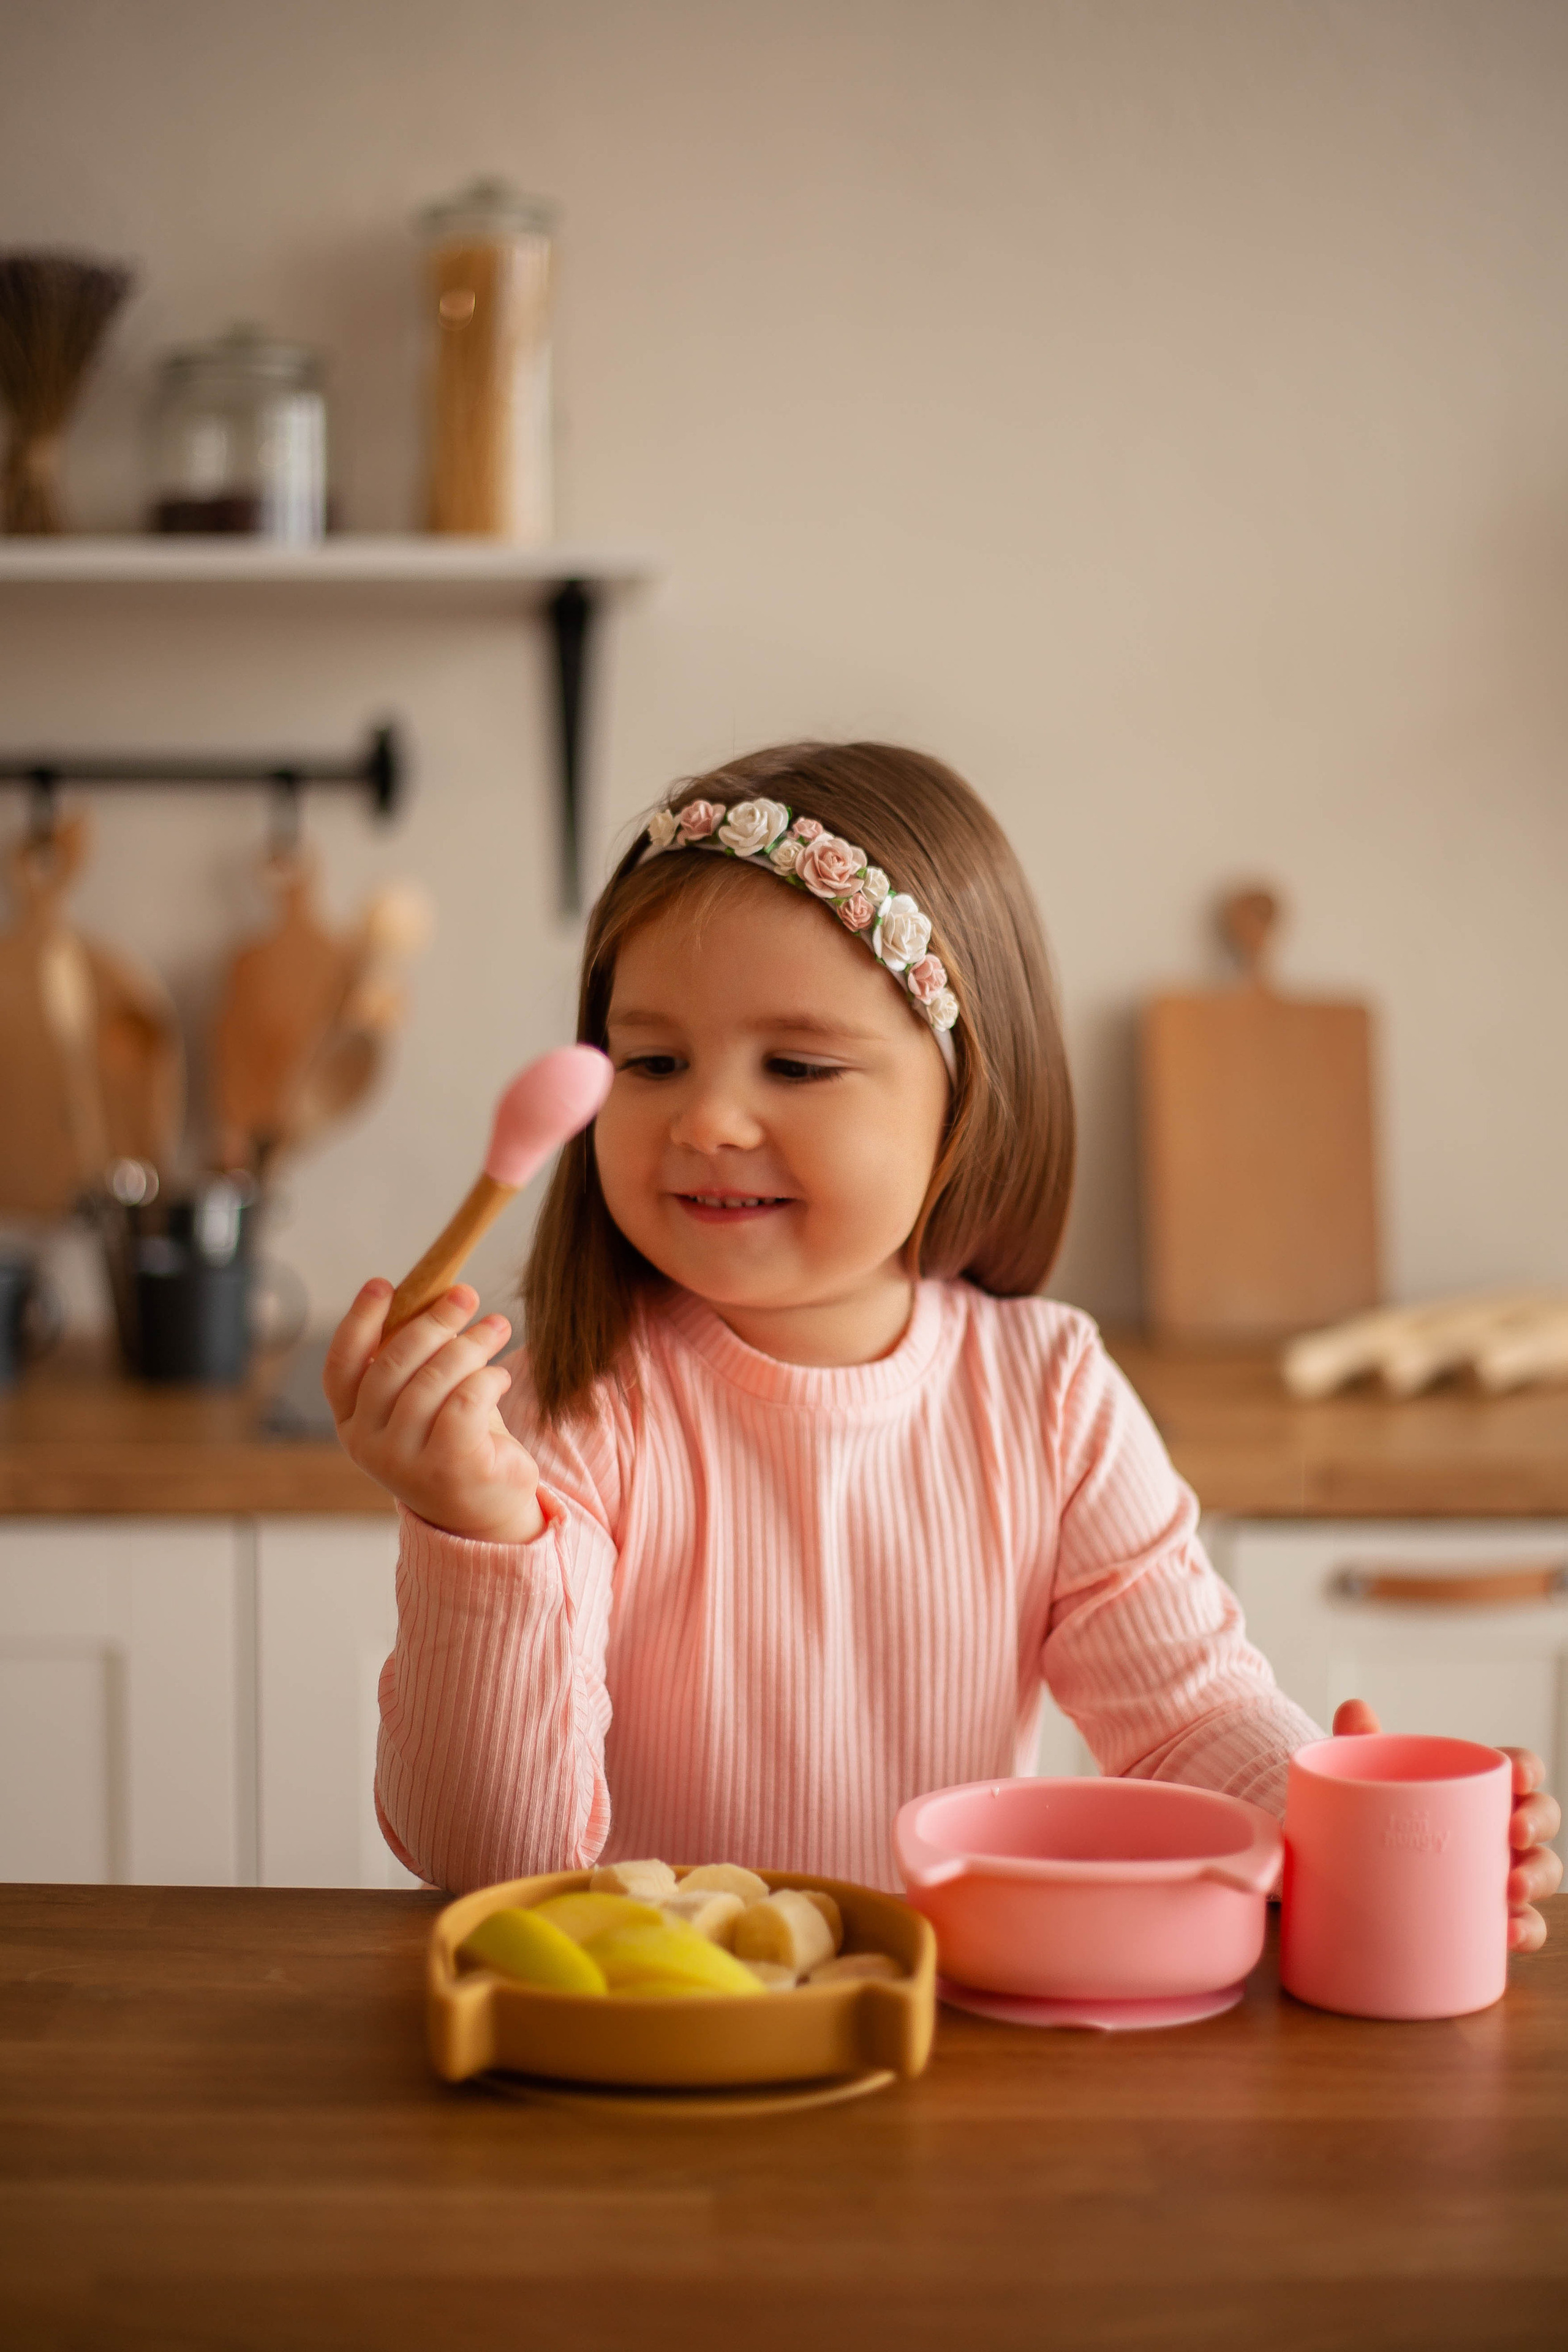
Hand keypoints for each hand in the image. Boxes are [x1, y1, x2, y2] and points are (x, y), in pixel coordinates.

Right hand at [323, 1280, 545, 1544]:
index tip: (383, 1283)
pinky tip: (501, 1376)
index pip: (342, 1365)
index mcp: (351, 1422)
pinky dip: (487, 1380)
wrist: (483, 1511)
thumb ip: (413, 1357)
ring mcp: (403, 1462)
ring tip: (498, 1325)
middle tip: (466, 1293)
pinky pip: (465, 1403)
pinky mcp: (447, 1469)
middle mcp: (367, 1445)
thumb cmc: (451, 1439)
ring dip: (471, 1344)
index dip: (359, 1320)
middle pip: (393, 1365)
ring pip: (434, 1380)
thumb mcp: (423, 1397)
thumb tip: (431, 1294)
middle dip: (433, 1321)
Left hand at [1333, 1700, 1561, 1951]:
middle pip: (1540, 1818)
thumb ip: (1361, 1744)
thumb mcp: (1369, 1782)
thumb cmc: (1380, 1819)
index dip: (1528, 1770)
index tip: (1518, 1777)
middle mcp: (1497, 1830)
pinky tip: (1508, 1934)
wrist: (1360, 1878)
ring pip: (1543, 1871)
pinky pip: (1527, 1926)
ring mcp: (1500, 1874)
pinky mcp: (1493, 1919)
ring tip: (1513, 1890)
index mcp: (1477, 1790)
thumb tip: (1354, 1709)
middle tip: (1513, 1832)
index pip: (1518, 1770)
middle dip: (1537, 1822)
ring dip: (1538, 1878)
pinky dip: (1527, 1930)